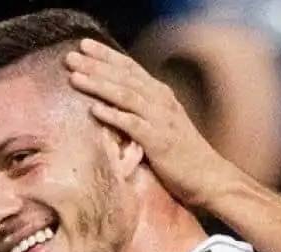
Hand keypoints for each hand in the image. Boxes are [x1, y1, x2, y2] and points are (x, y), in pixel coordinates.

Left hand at [64, 38, 243, 210]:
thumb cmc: (183, 154)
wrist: (210, 177)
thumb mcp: (163, 124)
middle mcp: (161, 101)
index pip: (130, 68)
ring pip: (126, 95)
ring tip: (75, 77)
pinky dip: (114, 116)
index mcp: (160, 95)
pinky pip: (133, 125)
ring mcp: (161, 120)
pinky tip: (94, 110)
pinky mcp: (159, 141)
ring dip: (99, 85)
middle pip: (124, 77)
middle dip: (95, 65)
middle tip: (70, 56)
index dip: (106, 55)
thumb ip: (142, 110)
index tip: (83, 45)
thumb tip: (113, 103)